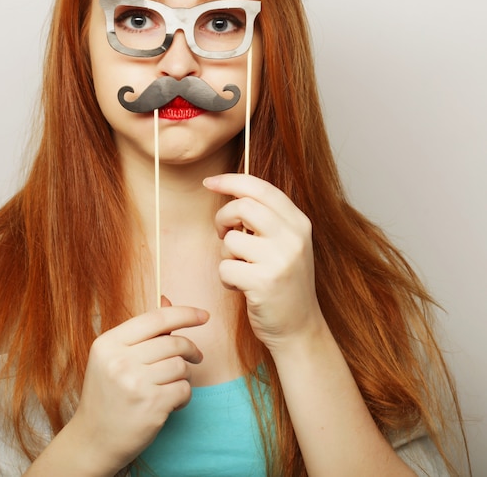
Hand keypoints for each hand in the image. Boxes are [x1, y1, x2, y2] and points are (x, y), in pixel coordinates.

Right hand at [71, 302, 208, 471]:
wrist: (93, 440)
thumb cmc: (107, 394)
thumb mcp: (113, 356)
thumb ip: (141, 330)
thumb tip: (166, 300)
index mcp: (109, 342)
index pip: (156, 318)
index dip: (185, 313)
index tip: (204, 315)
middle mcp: (120, 360)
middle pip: (173, 342)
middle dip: (190, 349)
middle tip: (196, 357)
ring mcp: (135, 384)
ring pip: (180, 366)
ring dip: (184, 375)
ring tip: (173, 383)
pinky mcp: (151, 406)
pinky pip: (184, 389)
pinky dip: (184, 395)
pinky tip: (172, 401)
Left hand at [204, 173, 324, 351]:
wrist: (299, 328)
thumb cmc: (283, 282)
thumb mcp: (285, 244)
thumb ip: (266, 218)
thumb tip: (231, 191)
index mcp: (299, 223)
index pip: (261, 188)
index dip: (231, 181)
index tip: (209, 182)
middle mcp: (293, 237)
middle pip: (243, 206)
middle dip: (223, 218)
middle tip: (222, 234)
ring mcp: (280, 260)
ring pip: (230, 239)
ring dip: (226, 255)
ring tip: (241, 269)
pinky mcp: (264, 283)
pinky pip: (225, 267)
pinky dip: (226, 278)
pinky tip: (241, 288)